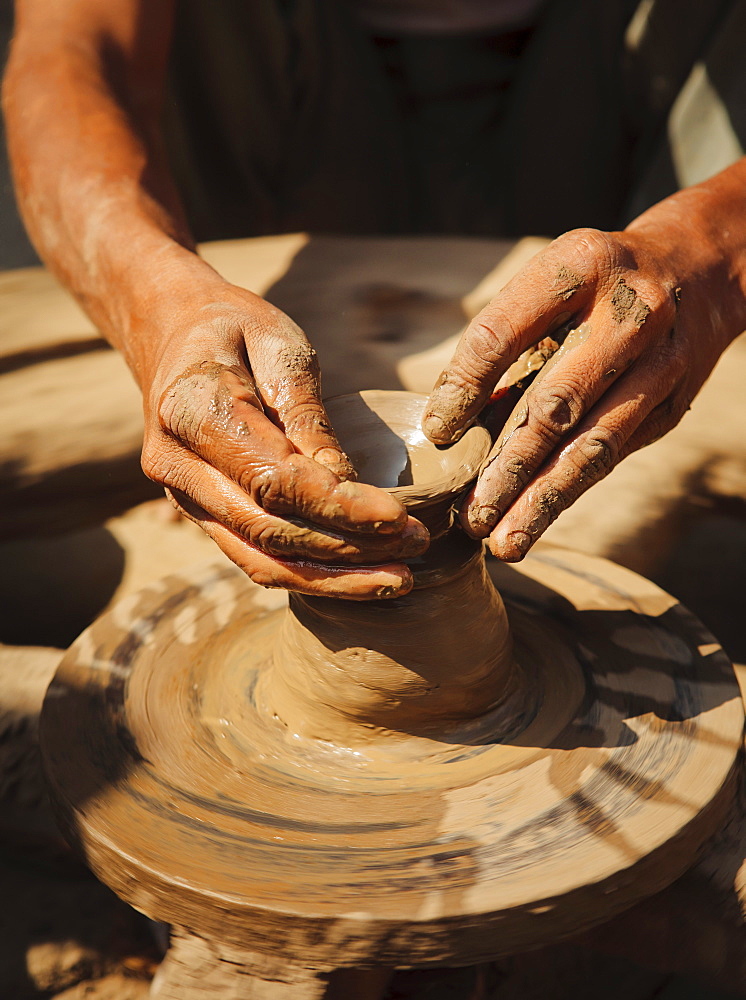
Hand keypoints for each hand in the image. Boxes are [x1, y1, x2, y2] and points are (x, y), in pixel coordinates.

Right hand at [139, 279, 428, 596]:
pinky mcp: (199, 515)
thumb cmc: (235, 328)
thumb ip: (307, 415)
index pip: (274, 478)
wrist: (172, 334)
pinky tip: (358, 579)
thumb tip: (344, 484)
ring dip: (331, 579)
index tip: (399, 516)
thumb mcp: (280, 345)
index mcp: (190, 409)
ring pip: (259, 559)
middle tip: (416, 543)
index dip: (338, 506)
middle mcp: (176, 464)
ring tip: (398, 577)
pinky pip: (252, 558)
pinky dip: (307, 576)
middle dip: (347, 547)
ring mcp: (182, 497)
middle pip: (268, 530)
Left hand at [423, 222, 743, 560]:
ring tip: (505, 542)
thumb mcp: (550, 285)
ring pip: (593, 445)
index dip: (465, 386)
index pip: (503, 333)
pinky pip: (613, 455)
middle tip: (472, 517)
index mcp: (579, 267)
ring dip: (543, 500)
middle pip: (556, 403)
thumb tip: (451, 421)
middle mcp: (628, 315)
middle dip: (508, 468)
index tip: (437, 432)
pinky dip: (570, 489)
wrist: (697, 271)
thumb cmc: (595, 284)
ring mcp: (659, 364)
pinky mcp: (671, 405)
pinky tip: (536, 517)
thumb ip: (505, 344)